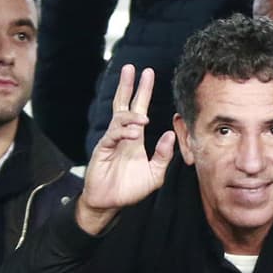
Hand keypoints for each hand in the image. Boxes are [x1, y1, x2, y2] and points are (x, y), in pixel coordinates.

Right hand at [76, 64, 175, 233]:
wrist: (109, 203)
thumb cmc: (129, 190)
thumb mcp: (154, 175)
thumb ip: (163, 156)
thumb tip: (169, 134)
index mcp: (135, 138)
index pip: (138, 109)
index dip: (142, 91)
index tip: (147, 74)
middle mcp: (122, 136)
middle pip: (124, 104)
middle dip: (129, 86)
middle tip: (134, 68)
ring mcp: (111, 142)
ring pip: (118, 119)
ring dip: (131, 116)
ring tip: (143, 119)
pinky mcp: (102, 150)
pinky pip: (112, 136)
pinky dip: (124, 132)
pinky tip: (134, 134)